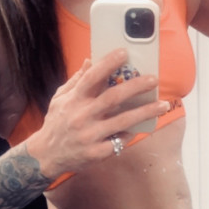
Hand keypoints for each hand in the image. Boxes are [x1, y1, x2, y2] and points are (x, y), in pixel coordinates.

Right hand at [28, 49, 168, 178]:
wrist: (46, 156)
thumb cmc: (56, 124)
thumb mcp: (60, 99)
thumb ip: (77, 80)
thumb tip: (90, 60)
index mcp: (74, 100)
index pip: (92, 78)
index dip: (107, 63)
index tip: (124, 52)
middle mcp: (82, 117)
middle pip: (113, 98)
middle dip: (135, 87)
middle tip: (154, 79)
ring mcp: (90, 136)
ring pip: (123, 121)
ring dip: (145, 112)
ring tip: (163, 105)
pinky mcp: (96, 153)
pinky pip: (119, 141)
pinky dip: (132, 134)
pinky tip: (145, 127)